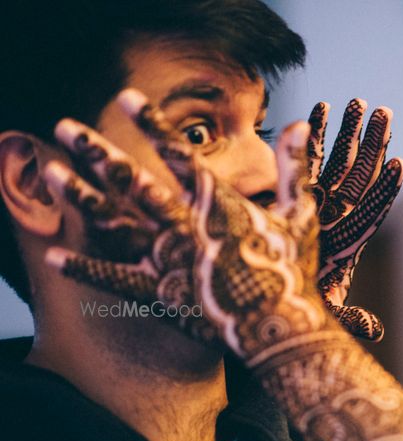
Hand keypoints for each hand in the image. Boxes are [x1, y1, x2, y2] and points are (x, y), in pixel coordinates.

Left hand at [42, 88, 374, 362]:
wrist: (281, 330)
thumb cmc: (293, 272)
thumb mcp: (301, 215)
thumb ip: (293, 168)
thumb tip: (296, 123)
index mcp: (218, 206)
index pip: (178, 155)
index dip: (152, 124)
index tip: (124, 96)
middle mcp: (185, 227)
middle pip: (134, 183)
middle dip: (98, 153)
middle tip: (65, 126)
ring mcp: (169, 260)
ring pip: (117, 223)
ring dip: (80, 198)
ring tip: (49, 172)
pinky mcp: (161, 295)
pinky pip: (116, 279)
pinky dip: (85, 269)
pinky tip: (52, 256)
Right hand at [306, 99, 401, 341]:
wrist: (268, 298)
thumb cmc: (294, 307)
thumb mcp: (320, 314)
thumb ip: (347, 318)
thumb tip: (375, 329)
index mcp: (346, 245)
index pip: (371, 214)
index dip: (385, 192)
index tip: (401, 166)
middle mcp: (337, 219)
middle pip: (360, 177)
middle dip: (373, 146)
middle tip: (386, 114)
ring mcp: (319, 203)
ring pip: (337, 162)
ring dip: (348, 132)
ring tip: (358, 101)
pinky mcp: (296, 194)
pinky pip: (306, 159)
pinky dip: (312, 135)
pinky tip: (320, 108)